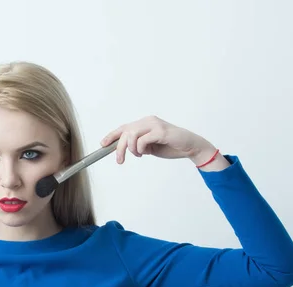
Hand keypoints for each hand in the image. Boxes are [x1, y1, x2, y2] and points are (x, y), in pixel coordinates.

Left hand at [100, 115, 216, 164]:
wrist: (190, 147)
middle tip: (120, 161)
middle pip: (125, 132)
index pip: (124, 127)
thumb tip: (124, 149)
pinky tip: (146, 153)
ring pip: (131, 134)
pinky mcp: (160, 130)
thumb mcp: (150, 147)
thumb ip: (138, 145)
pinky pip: (142, 140)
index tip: (102, 144)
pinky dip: (141, 149)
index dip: (112, 135)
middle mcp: (148, 120)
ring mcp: (154, 124)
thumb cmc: (170, 146)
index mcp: (145, 123)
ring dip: (131, 149)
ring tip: (139, 155)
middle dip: (119, 148)